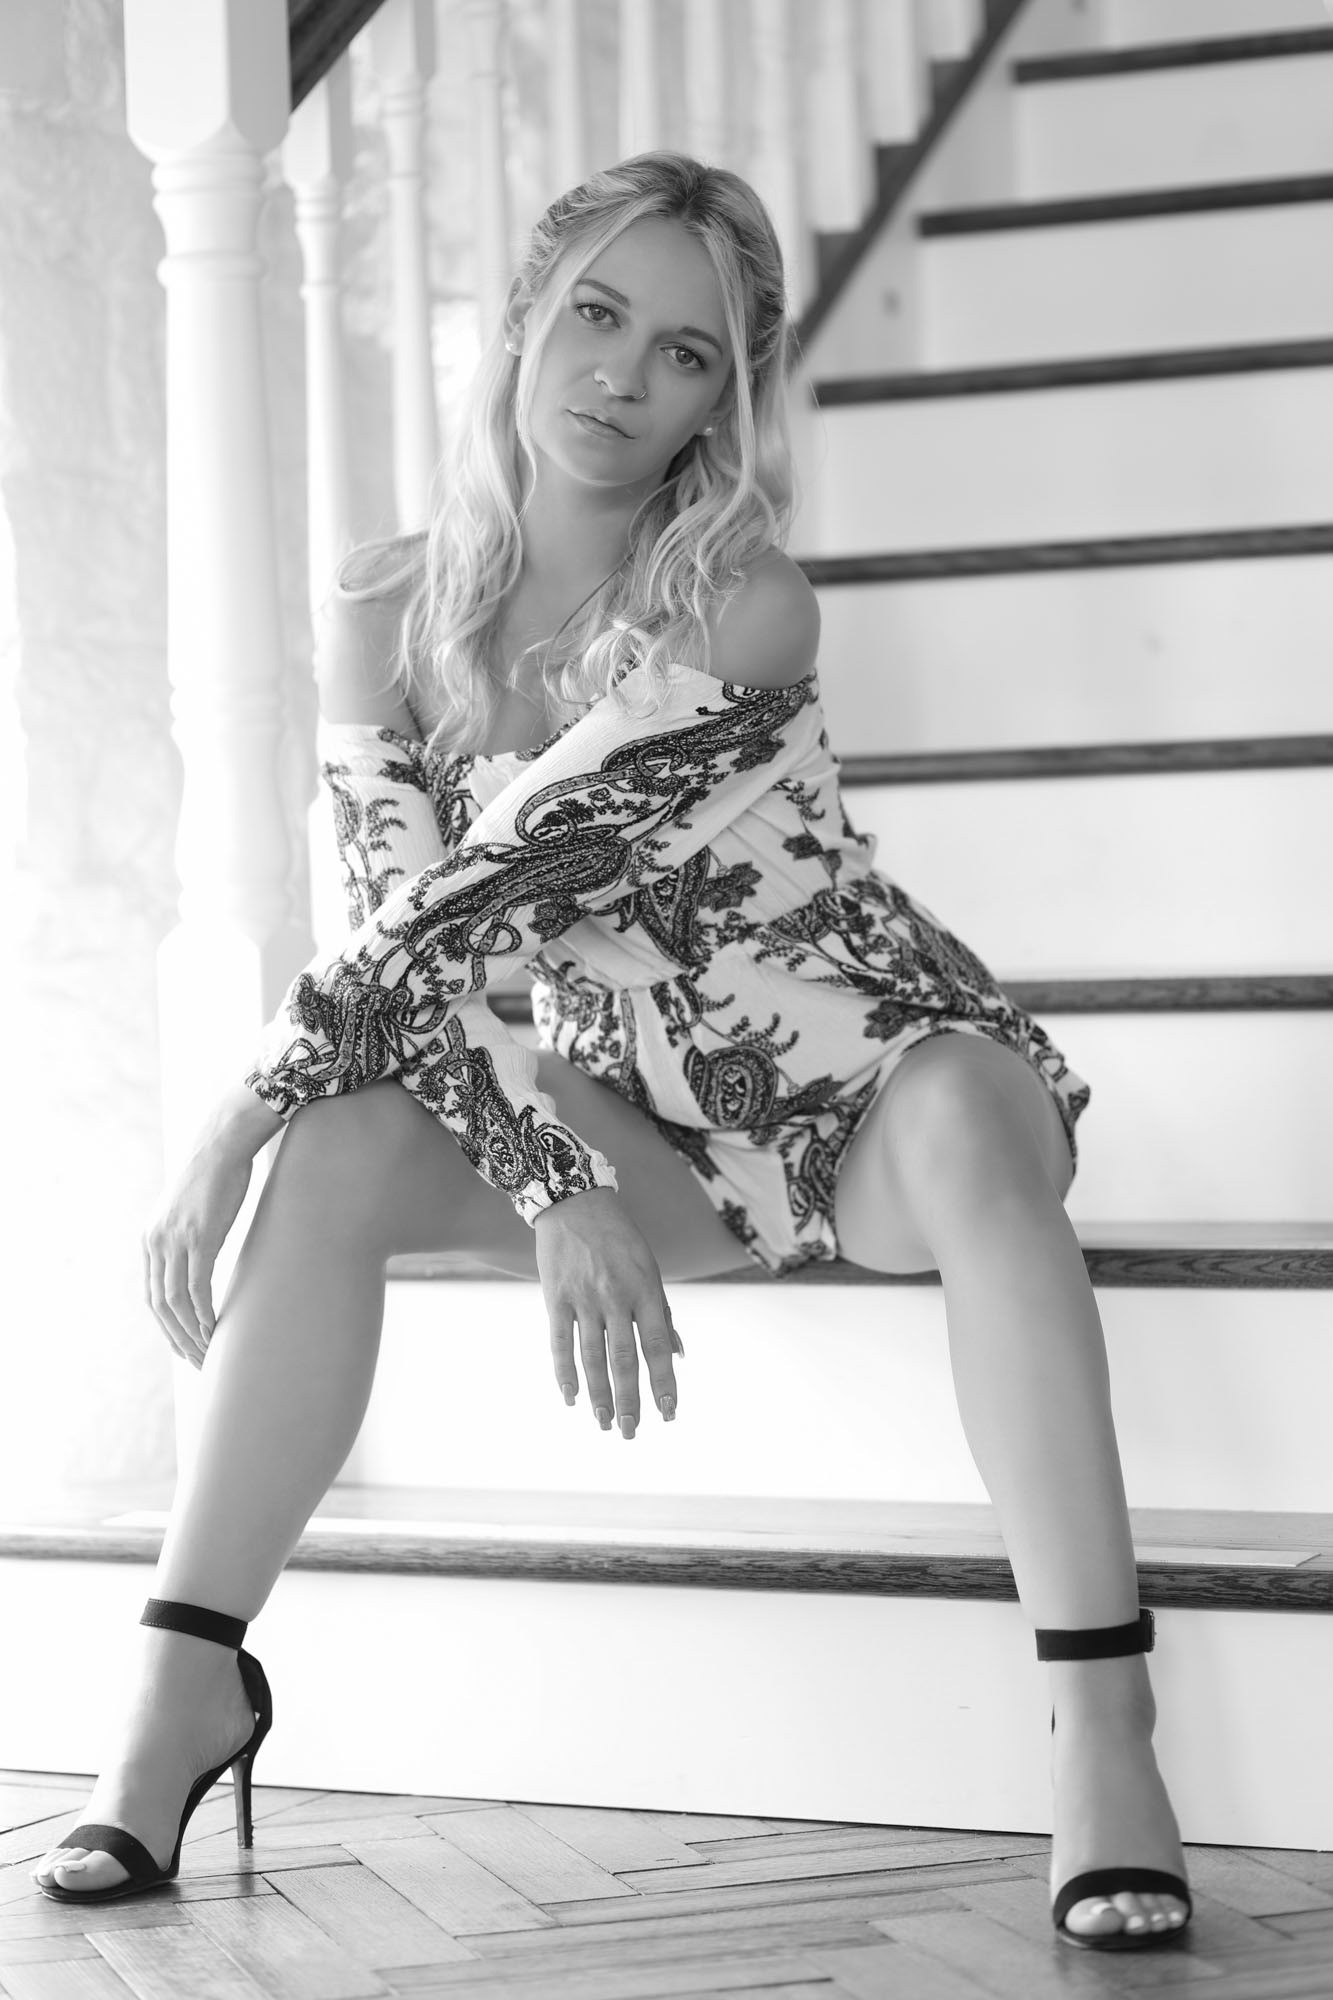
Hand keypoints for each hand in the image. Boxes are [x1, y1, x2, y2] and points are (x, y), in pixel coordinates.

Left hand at [141, 1136, 255, 1369]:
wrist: (221, 1146)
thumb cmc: (214, 1177)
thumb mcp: (190, 1212)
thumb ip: (186, 1238)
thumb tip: (198, 1261)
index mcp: (151, 1240)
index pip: (152, 1296)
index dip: (167, 1326)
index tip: (184, 1347)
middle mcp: (156, 1243)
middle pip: (161, 1305)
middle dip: (178, 1338)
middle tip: (197, 1360)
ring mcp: (176, 1240)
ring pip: (176, 1301)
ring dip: (192, 1331)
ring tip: (208, 1351)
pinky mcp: (199, 1237)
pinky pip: (197, 1286)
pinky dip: (204, 1311)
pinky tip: (215, 1327)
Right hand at [534, 1187, 681, 1438]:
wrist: (575, 1201)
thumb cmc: (620, 1239)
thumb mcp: (649, 1268)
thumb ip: (662, 1312)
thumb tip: (679, 1354)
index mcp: (646, 1290)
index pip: (658, 1346)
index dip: (664, 1382)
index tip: (669, 1413)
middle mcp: (616, 1297)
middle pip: (625, 1358)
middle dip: (630, 1399)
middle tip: (631, 1432)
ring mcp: (583, 1298)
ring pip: (592, 1357)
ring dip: (599, 1395)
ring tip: (605, 1423)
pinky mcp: (555, 1297)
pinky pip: (560, 1342)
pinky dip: (564, 1373)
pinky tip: (570, 1398)